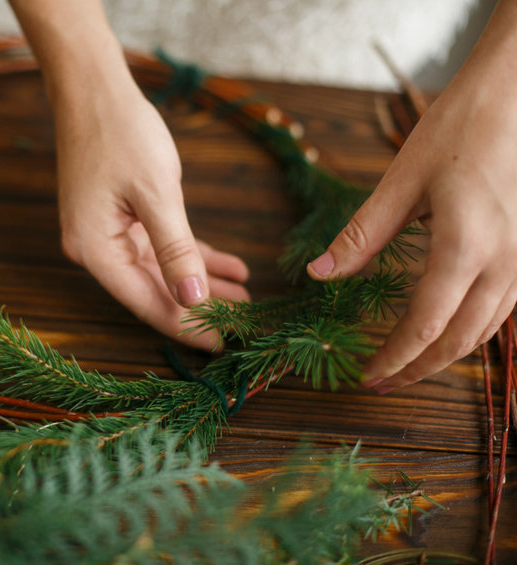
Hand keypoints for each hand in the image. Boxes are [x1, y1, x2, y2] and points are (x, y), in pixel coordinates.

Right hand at [54, 84, 248, 349]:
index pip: (147, 302)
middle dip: (200, 307)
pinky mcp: (121, 218)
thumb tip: (194, 298)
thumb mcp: (155, 193)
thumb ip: (176, 248)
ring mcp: (108, 234)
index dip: (186, 326)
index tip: (223, 344)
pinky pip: (161, 246)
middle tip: (244, 325)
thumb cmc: (121, 134)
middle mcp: (97, 249)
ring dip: (202, 282)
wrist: (94, 89)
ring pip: (162, 271)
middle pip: (154, 291)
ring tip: (244, 299)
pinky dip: (193, 255)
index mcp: (96, 250)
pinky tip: (229, 267)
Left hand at [307, 9, 516, 391]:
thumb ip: (362, 234)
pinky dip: (470, 330)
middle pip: (461, 340)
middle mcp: (503, 263)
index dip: (394, 358)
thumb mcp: (402, 181)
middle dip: (419, 370)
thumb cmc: (460, 128)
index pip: (425, 327)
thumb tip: (320, 273)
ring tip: (408, 367)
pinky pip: (503, 308)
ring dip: (447, 355)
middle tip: (381, 384)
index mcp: (466, 248)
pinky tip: (446, 331)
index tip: (366, 377)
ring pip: (487, 329)